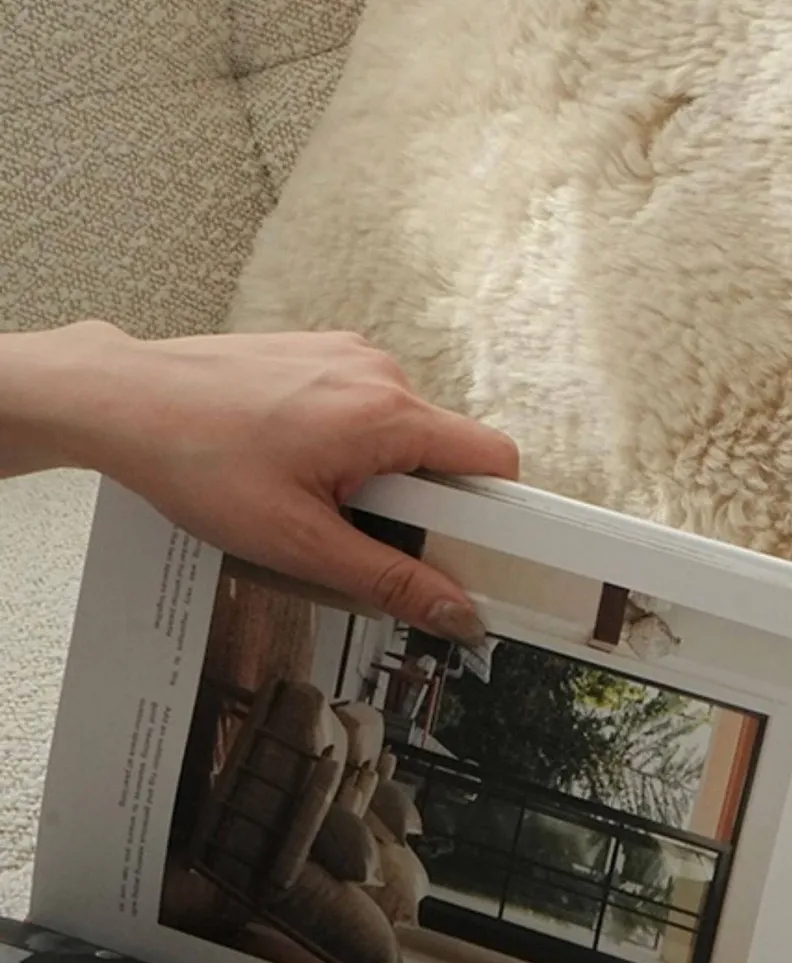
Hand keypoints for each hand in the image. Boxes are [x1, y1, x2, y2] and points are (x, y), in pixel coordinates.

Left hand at [0, 324, 518, 643]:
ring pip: (401, 429)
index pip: (493, 458)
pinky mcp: (321, 350)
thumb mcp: (299, 542)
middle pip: (444, 450)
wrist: (125, 399)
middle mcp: (381, 372)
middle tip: (353, 534)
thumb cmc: (200, 462)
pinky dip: (347, 442)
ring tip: (306, 496)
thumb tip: (458, 612)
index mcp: (389, 415)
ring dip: (376, 472)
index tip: (463, 552)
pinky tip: (288, 463)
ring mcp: (349, 354)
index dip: (493, 512)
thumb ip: (389, 580)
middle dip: (416, 502)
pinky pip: (365, 405)